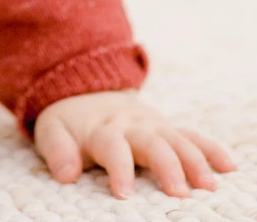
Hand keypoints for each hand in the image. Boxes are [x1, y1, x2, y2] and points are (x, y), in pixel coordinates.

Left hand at [34, 90, 236, 199]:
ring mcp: (153, 125)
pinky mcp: (166, 128)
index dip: (119, 169)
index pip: (112, 147)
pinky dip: (210, 149)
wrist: (86, 89)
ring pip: (177, 139)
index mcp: (102, 128)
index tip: (124, 194)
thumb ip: (57, 151)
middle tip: (179, 193)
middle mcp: (131, 125)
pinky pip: (191, 135)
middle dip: (167, 166)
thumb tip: (66, 175)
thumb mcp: (52, 131)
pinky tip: (229, 166)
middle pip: (152, 143)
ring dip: (195, 160)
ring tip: (209, 185)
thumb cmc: (70, 122)